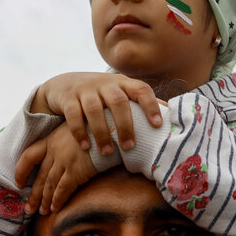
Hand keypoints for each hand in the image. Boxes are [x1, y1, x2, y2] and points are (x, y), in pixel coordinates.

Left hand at [16, 124, 97, 215]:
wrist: (109, 129)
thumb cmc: (95, 129)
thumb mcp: (74, 129)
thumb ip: (64, 142)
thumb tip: (61, 156)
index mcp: (52, 139)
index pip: (29, 156)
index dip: (21, 171)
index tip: (19, 183)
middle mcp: (55, 151)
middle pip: (40, 176)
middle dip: (34, 195)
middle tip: (28, 208)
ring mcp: (65, 161)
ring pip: (50, 184)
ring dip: (45, 200)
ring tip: (42, 212)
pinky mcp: (76, 170)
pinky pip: (63, 189)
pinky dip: (58, 200)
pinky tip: (55, 209)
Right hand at [31, 72, 161, 155]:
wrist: (64, 85)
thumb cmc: (101, 94)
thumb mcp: (120, 92)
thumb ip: (140, 101)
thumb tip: (170, 115)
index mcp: (122, 83)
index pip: (141, 89)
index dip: (151, 105)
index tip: (157, 125)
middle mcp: (105, 83)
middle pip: (118, 101)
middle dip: (125, 125)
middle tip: (130, 147)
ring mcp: (85, 89)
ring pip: (94, 110)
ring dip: (102, 132)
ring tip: (107, 152)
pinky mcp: (68, 98)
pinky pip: (74, 115)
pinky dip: (79, 132)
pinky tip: (85, 147)